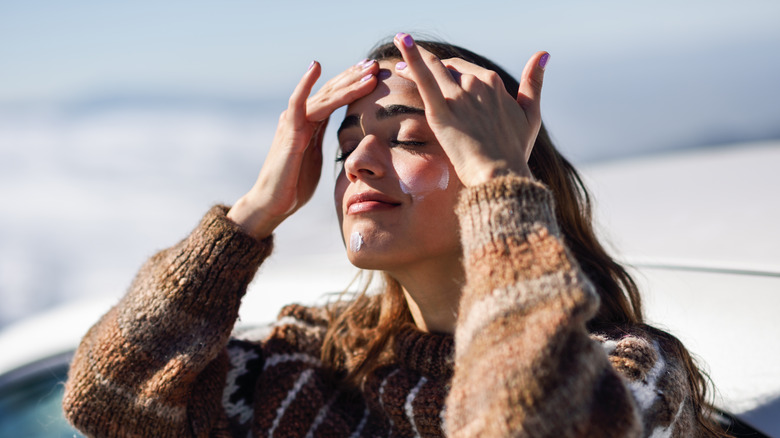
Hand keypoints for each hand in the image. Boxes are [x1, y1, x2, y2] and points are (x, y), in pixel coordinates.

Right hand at [228, 59, 378, 238]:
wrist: (273, 203)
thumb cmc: (294, 185)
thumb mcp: (315, 158)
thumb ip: (323, 142)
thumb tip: (342, 140)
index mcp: (310, 123)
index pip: (335, 97)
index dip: (354, 84)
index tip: (374, 73)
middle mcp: (301, 117)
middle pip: (331, 91)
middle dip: (354, 76)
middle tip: (375, 63)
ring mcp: (293, 122)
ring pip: (324, 96)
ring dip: (347, 82)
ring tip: (367, 70)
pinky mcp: (289, 132)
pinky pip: (298, 103)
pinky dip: (306, 84)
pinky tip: (316, 67)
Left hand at [391, 33, 547, 185]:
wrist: (500, 175)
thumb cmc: (515, 151)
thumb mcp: (531, 114)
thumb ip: (534, 83)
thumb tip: (543, 54)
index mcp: (494, 83)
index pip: (466, 70)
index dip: (450, 70)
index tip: (438, 73)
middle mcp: (476, 84)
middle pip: (447, 69)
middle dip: (430, 66)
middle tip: (407, 67)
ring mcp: (458, 96)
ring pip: (433, 69)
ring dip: (414, 58)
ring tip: (398, 57)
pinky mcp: (441, 111)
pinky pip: (424, 79)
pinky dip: (412, 58)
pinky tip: (402, 41)